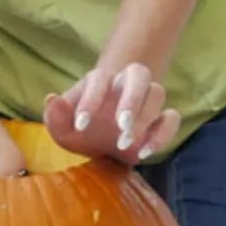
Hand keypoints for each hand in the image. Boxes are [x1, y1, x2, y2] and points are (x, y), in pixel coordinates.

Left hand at [44, 62, 180, 165]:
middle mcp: (124, 85)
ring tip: (127, 144)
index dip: (91, 99)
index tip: (81, 126)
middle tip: (120, 125)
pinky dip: (163, 134)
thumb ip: (55, 114)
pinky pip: (172, 117)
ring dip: (145, 118)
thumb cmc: (78, 128)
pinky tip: (144, 152)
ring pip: (157, 93)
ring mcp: (145, 100)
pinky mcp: (160, 119)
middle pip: (138, 73)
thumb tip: (53, 99)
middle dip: (132, 97)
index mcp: (99, 81)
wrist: (99, 142)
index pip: (99, 78)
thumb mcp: (61, 127)